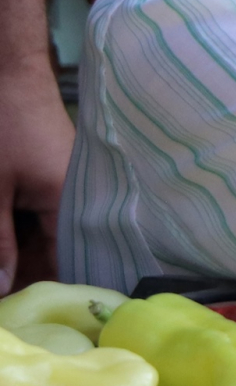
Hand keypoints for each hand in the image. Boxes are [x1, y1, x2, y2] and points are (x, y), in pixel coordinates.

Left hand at [0, 57, 73, 293]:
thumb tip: (2, 291)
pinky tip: (5, 235)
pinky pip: (43, 215)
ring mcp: (69, 187)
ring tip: (2, 261)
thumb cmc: (5, 127)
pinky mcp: (57, 176)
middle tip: (3, 287)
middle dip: (24, 272)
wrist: (14, 73)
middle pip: (55, 253)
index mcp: (69, 207)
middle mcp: (79, 201)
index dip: (37, 293)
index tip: (15, 312)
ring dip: (21, 250)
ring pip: (46, 235)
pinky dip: (22, 227)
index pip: (63, 267)